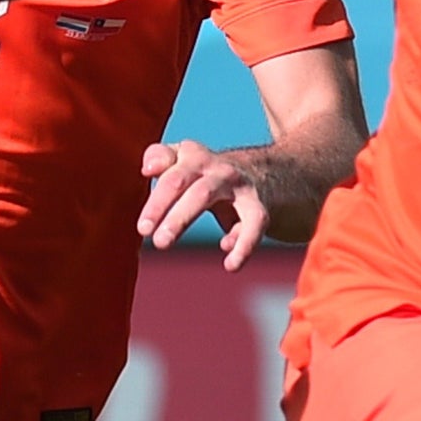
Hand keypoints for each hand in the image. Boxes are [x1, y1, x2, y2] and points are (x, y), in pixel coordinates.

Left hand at [140, 139, 269, 270]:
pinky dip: (243, 245)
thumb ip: (162, 158)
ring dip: (180, 217)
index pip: (168, 159)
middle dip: (159, 204)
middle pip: (180, 179)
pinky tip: (230, 264)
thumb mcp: (191, 163)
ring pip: (205, 194)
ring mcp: (238, 185)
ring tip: (162, 243)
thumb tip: (148, 168)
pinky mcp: (258, 207)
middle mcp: (214, 167)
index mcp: (195, 156)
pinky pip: (252, 224)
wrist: (277, 174)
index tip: (144, 175)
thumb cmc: (216, 177)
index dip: (155, 166)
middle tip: (143, 230)